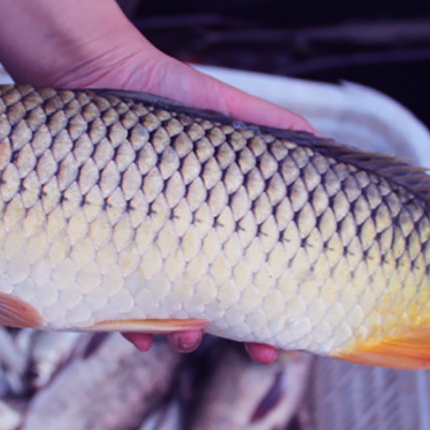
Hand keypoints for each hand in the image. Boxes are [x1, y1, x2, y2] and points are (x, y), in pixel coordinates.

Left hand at [45, 36, 311, 362]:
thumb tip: (333, 150)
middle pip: (221, 297)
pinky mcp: (104, 245)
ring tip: (191, 338)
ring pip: (171, 307)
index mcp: (220, 215)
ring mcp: (147, 244)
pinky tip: (142, 336)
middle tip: (262, 351)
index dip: (278, 302)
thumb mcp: (233, 111)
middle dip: (244, 333)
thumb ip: (281, 132)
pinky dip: (131, 324)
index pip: (257, 267)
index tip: (294, 330)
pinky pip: (116, 298)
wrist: (97, 78)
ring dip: (185, 333)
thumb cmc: (166, 97)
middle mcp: (186, 235)